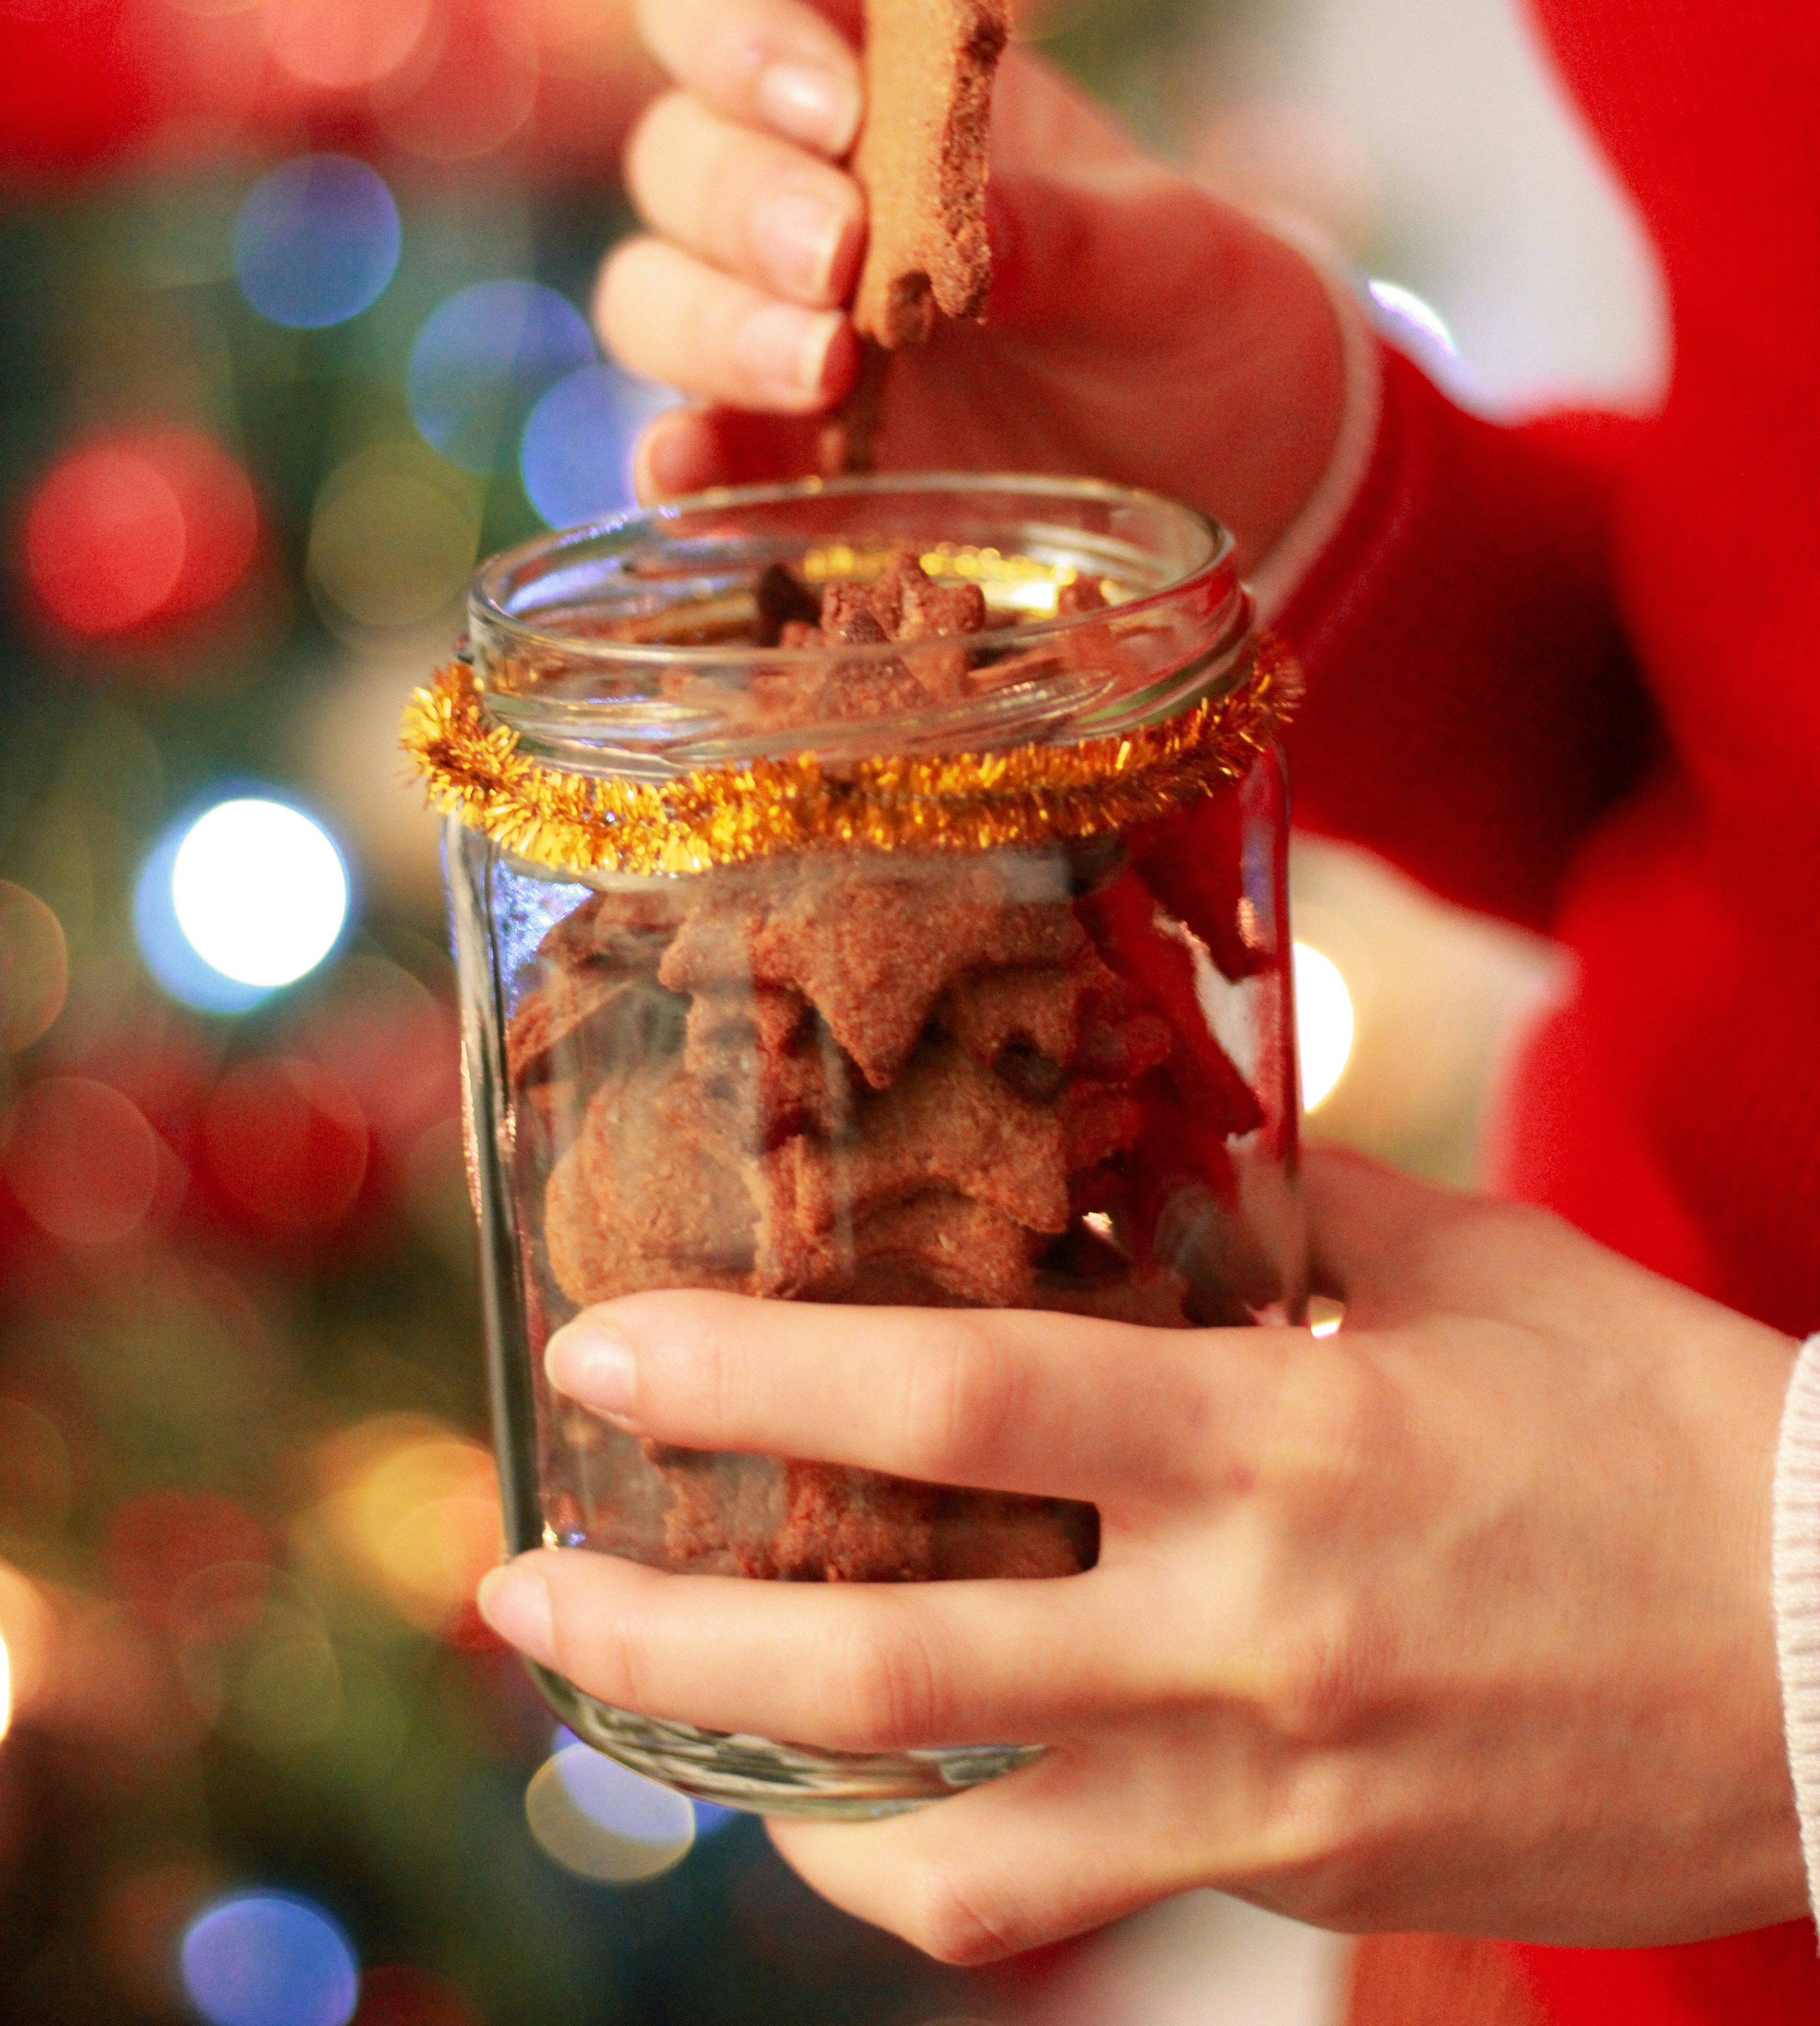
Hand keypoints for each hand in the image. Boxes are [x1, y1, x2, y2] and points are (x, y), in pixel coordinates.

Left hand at [477, 1150, 1802, 1963]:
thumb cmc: (1656, 1428)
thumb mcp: (1473, 1268)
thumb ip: (1290, 1203)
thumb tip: (1151, 1136)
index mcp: (1284, 1441)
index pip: (960, 1405)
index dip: (756, 1376)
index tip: (602, 1350)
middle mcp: (1245, 1629)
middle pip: (889, 1665)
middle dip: (659, 1636)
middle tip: (512, 1588)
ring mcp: (1265, 1785)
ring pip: (945, 1852)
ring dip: (757, 1794)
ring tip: (651, 1728)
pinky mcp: (1298, 1877)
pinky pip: (1064, 1901)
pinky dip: (931, 1866)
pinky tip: (867, 1808)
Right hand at [599, 0, 1346, 568]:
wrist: (1239, 461)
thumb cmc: (1194, 312)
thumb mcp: (1171, 260)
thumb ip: (1071, 233)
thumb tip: (969, 239)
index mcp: (886, 80)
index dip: (740, 33)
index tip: (834, 108)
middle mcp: (803, 192)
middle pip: (678, 156)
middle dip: (743, 201)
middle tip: (838, 259)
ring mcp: (777, 327)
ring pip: (654, 294)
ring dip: (714, 326)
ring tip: (825, 370)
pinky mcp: (781, 461)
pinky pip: (684, 449)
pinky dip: (675, 460)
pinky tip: (692, 474)